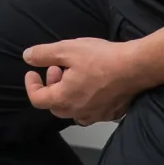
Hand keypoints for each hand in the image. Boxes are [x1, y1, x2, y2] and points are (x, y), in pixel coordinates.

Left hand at [22, 38, 146, 126]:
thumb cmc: (101, 58)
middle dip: (51, 86)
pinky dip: (85, 99)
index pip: (37, 99)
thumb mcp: (67, 49)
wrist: (136, 67)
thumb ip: (43, 54)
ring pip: (73, 110)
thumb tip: (27, 57)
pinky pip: (92, 111)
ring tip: (74, 74)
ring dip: (68, 94)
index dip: (31, 85)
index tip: (32, 71)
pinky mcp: (111, 113)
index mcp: (64, 99)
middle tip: (57, 68)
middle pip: (55, 105)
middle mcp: (78, 112)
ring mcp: (97, 115)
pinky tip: (93, 83)